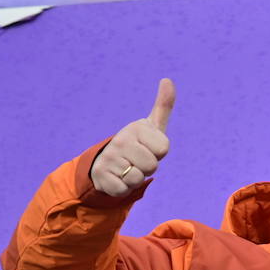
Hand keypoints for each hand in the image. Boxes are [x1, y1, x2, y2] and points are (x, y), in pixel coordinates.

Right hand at [89, 78, 174, 196]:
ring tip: (128, 168)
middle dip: (148, 167)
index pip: (163, 149)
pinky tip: (118, 178)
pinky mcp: (101, 176)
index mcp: (135, 128)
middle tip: (138, 160)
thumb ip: (163, 105)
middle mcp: (120, 140)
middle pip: (152, 166)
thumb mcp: (153, 126)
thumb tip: (167, 80)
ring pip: (138, 179)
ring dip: (136, 178)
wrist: (108, 161)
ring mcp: (109, 158)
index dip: (159, 152)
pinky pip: (124, 190)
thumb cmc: (138, 143)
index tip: (149, 147)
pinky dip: (124, 188)